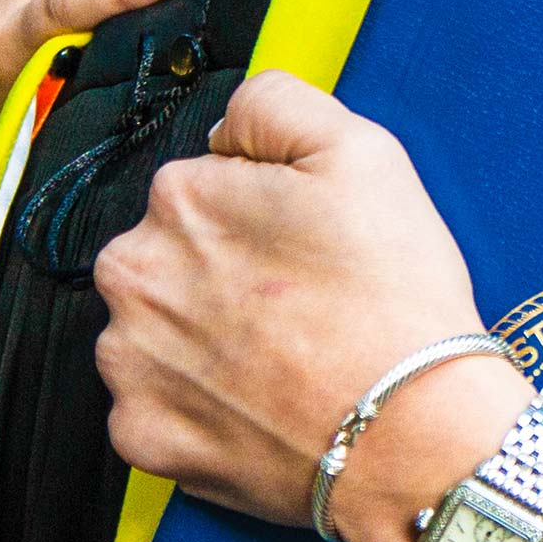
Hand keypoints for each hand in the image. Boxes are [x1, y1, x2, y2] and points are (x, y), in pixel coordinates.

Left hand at [93, 71, 528, 541]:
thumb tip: (229, 124)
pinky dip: (207, 404)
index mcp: (180, 199)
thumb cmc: (393, 295)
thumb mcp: (364, 151)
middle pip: (177, 255)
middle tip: (308, 298)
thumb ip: (279, 102)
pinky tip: (267, 400)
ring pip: (165, 328)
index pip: (210, 181)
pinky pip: (165, 405)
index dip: (271, 208)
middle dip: (229, 268)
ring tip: (292, 354)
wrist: (412, 432)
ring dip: (211, 334)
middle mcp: (134, 277)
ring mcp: (130, 365)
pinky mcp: (143, 438)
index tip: (313, 241)